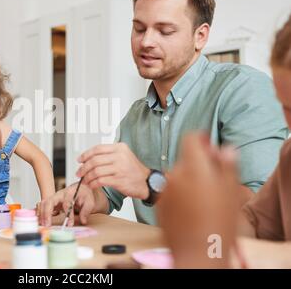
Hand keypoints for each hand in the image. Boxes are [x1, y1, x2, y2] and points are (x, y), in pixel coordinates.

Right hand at [37, 183, 95, 226]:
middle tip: (47, 225)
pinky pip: (43, 206)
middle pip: (50, 201)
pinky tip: (40, 220)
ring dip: (42, 214)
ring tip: (43, 224)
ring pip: (44, 203)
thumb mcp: (89, 201)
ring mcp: (54, 197)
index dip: (68, 215)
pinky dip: (40, 213)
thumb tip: (82, 220)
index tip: (70, 224)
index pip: (67, 203)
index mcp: (70, 193)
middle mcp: (60, 194)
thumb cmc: (85, 194)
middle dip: (47, 213)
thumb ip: (86, 210)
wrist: (81, 188)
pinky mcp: (52, 202)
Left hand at [76, 143, 149, 199]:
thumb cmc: (132, 170)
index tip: (79, 160)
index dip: (86, 155)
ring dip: (87, 177)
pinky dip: (93, 183)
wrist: (146, 182)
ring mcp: (120, 168)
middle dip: (84, 168)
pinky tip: (92, 185)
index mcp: (119, 148)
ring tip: (85, 180)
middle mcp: (120, 156)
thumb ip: (108, 154)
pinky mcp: (119, 180)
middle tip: (79, 173)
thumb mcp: (123, 155)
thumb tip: (89, 157)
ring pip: (96, 171)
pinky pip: (100, 181)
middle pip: (94, 160)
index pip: (97, 149)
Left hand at [157, 132, 239, 267]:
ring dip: (189, 180)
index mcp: (193, 167)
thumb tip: (225, 149)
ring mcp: (165, 190)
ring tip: (204, 199)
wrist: (198, 252)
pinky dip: (179, 194)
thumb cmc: (218, 223)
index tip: (208, 145)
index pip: (190, 139)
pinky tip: (192, 209)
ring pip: (178, 176)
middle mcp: (175, 175)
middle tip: (214, 179)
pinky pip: (171, 192)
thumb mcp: (230, 191)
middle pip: (185, 159)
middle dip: (198, 164)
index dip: (200, 139)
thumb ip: (226, 165)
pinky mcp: (160, 204)